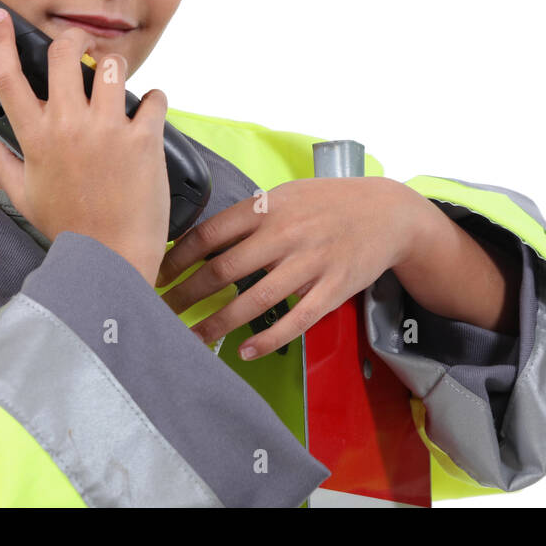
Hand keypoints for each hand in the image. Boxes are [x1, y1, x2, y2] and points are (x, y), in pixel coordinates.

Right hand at [0, 8, 171, 284]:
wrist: (111, 257)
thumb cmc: (69, 228)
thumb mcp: (23, 196)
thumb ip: (2, 160)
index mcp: (35, 138)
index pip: (8, 77)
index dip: (0, 41)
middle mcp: (69, 126)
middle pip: (65, 54)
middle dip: (74, 42)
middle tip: (82, 49)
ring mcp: (108, 130)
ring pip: (112, 66)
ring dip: (115, 67)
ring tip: (118, 83)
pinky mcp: (143, 140)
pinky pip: (154, 98)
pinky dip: (155, 100)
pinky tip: (150, 112)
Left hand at [157, 177, 435, 357]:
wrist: (389, 212)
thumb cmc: (331, 202)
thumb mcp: (287, 194)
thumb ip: (249, 215)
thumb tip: (203, 241)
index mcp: (268, 207)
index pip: (209, 235)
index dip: (176, 260)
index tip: (156, 277)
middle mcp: (286, 233)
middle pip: (223, 270)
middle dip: (186, 296)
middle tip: (160, 313)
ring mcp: (310, 262)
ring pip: (254, 300)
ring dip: (217, 324)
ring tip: (191, 339)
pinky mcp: (332, 288)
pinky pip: (295, 320)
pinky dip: (268, 339)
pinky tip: (245, 351)